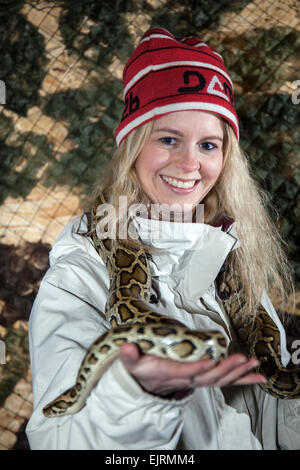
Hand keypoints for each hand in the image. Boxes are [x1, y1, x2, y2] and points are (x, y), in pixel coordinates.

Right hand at [120, 343, 265, 396]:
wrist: (144, 382)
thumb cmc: (140, 368)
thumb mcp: (131, 362)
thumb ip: (128, 356)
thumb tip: (125, 347)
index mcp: (168, 373)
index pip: (185, 371)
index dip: (199, 367)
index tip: (211, 360)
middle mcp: (185, 379)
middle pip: (208, 377)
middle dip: (225, 369)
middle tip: (241, 360)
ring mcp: (196, 380)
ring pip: (218, 380)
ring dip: (237, 373)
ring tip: (253, 365)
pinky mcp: (203, 378)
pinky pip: (224, 381)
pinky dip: (241, 379)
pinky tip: (257, 376)